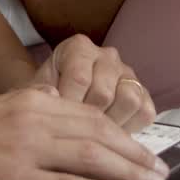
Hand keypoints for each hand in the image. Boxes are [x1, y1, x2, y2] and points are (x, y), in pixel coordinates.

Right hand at [0, 87, 168, 179]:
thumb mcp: (0, 107)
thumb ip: (34, 105)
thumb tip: (61, 100)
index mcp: (33, 101)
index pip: (91, 116)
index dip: (124, 135)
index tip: (145, 150)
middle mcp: (34, 120)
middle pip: (99, 134)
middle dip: (136, 154)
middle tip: (161, 170)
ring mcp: (26, 149)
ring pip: (91, 157)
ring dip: (128, 171)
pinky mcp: (17, 179)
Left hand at [32, 34, 156, 132]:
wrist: (56, 104)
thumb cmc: (45, 99)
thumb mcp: (34, 95)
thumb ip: (40, 96)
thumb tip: (52, 99)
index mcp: (78, 48)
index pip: (79, 79)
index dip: (69, 106)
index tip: (58, 120)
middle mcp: (106, 55)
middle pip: (104, 93)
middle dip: (88, 118)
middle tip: (75, 130)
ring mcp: (127, 73)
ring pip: (129, 100)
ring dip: (111, 123)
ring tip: (94, 132)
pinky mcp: (143, 92)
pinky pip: (145, 112)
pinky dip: (130, 127)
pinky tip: (111, 132)